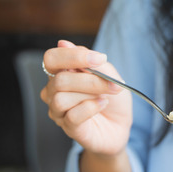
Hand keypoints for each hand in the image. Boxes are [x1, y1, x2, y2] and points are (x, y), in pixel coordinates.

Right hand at [40, 40, 131, 156]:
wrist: (121, 125)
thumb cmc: (112, 96)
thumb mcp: (107, 73)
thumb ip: (88, 60)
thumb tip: (63, 43)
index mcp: (61, 72)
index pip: (51, 58)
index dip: (72, 56)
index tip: (100, 59)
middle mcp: (54, 91)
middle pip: (60, 79)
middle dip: (90, 80)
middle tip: (113, 84)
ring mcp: (58, 111)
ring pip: (62, 98)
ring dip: (90, 95)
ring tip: (106, 96)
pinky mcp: (68, 128)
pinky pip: (72, 116)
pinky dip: (91, 108)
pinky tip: (102, 105)